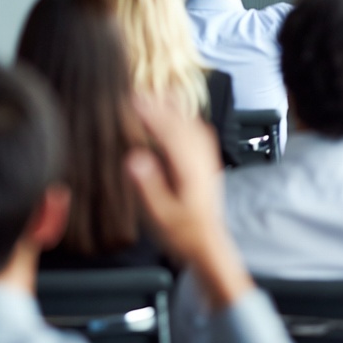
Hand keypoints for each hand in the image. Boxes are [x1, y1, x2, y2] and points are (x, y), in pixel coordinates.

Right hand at [125, 97, 251, 307]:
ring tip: (154, 97)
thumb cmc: (184, 235)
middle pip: (181, 124)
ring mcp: (207, 160)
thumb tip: (134, 159)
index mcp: (189, 170)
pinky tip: (179, 115)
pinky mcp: (208, 163)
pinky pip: (199, 132)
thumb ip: (148, 187)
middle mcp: (201, 160)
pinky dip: (186, 118)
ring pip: (192, 125)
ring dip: (173, 109)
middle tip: (137, 95)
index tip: (133, 102)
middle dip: (159, 106)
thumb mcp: (161, 216)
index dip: (151, 114)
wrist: (209, 248)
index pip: (169, 133)